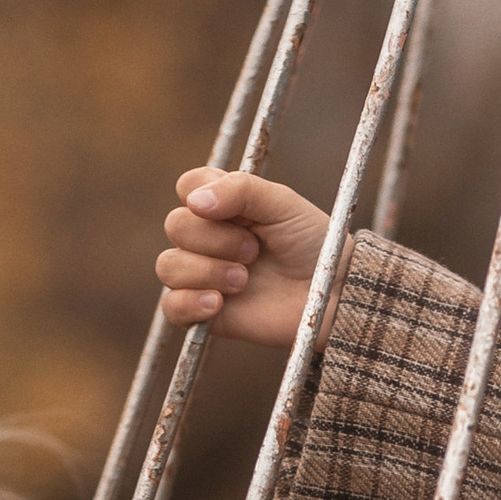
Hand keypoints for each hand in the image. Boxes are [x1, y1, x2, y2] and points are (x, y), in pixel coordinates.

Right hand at [156, 169, 333, 349]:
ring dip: (207, 271)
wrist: (331, 294)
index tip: (239, 212)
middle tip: (253, 251)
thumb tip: (193, 202)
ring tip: (243, 281)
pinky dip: (190, 303)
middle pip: (176, 225)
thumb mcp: (283, 204)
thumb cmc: (312, 245)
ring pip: (169, 265)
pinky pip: (171, 305)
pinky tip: (219, 304)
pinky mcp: (204, 312)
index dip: (203, 195)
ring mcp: (203, 274)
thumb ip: (241, 189)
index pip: (188, 186)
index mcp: (224, 204)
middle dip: (216, 239)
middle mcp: (208, 237)